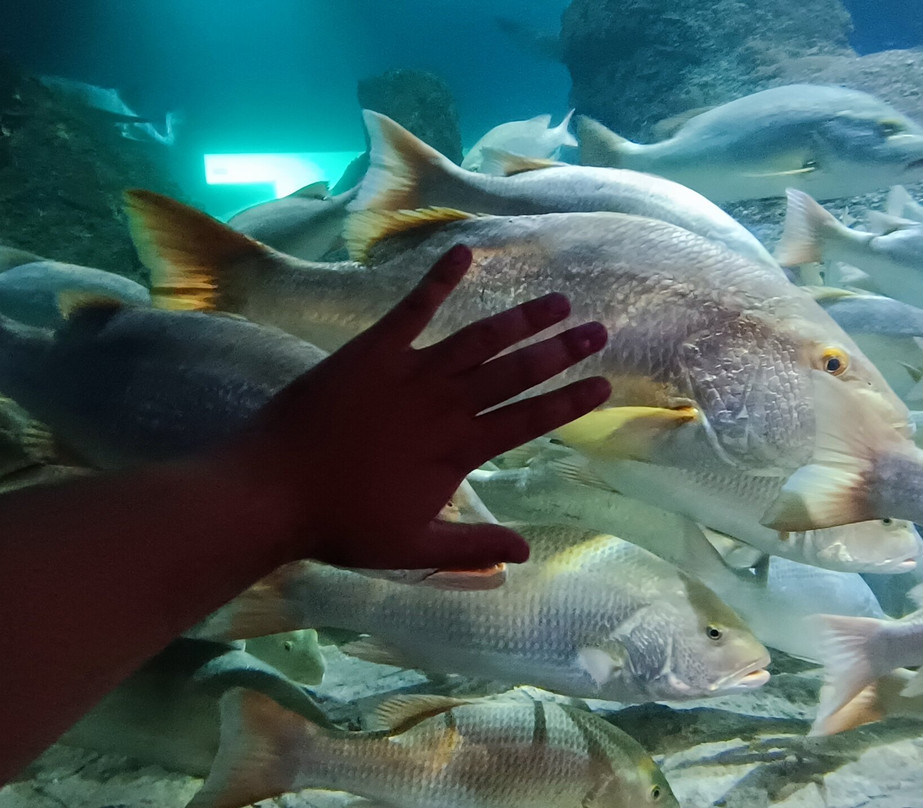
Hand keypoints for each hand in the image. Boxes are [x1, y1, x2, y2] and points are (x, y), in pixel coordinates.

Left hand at [239, 244, 610, 570]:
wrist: (273, 490)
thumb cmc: (341, 524)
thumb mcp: (413, 549)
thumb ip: (472, 548)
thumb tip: (525, 552)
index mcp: (457, 450)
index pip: (528, 421)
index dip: (569, 402)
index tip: (603, 384)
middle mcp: (444, 405)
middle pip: (515, 373)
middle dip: (561, 351)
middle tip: (597, 330)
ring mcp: (410, 372)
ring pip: (478, 339)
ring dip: (520, 319)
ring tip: (557, 301)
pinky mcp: (373, 350)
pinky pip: (412, 308)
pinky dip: (438, 279)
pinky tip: (462, 253)